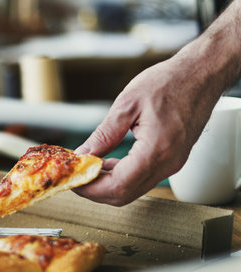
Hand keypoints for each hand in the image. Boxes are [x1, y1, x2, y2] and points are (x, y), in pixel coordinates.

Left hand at [73, 57, 221, 205]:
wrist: (201, 74)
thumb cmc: (169, 82)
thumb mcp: (127, 105)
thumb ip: (104, 135)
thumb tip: (83, 155)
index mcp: (156, 150)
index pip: (117, 186)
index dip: (90, 188)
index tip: (73, 180)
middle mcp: (168, 163)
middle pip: (124, 194)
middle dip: (95, 190)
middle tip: (75, 176)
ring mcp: (173, 163)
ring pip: (133, 189)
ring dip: (107, 184)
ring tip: (87, 167)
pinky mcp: (173, 159)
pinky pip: (143, 178)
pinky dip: (122, 176)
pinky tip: (107, 163)